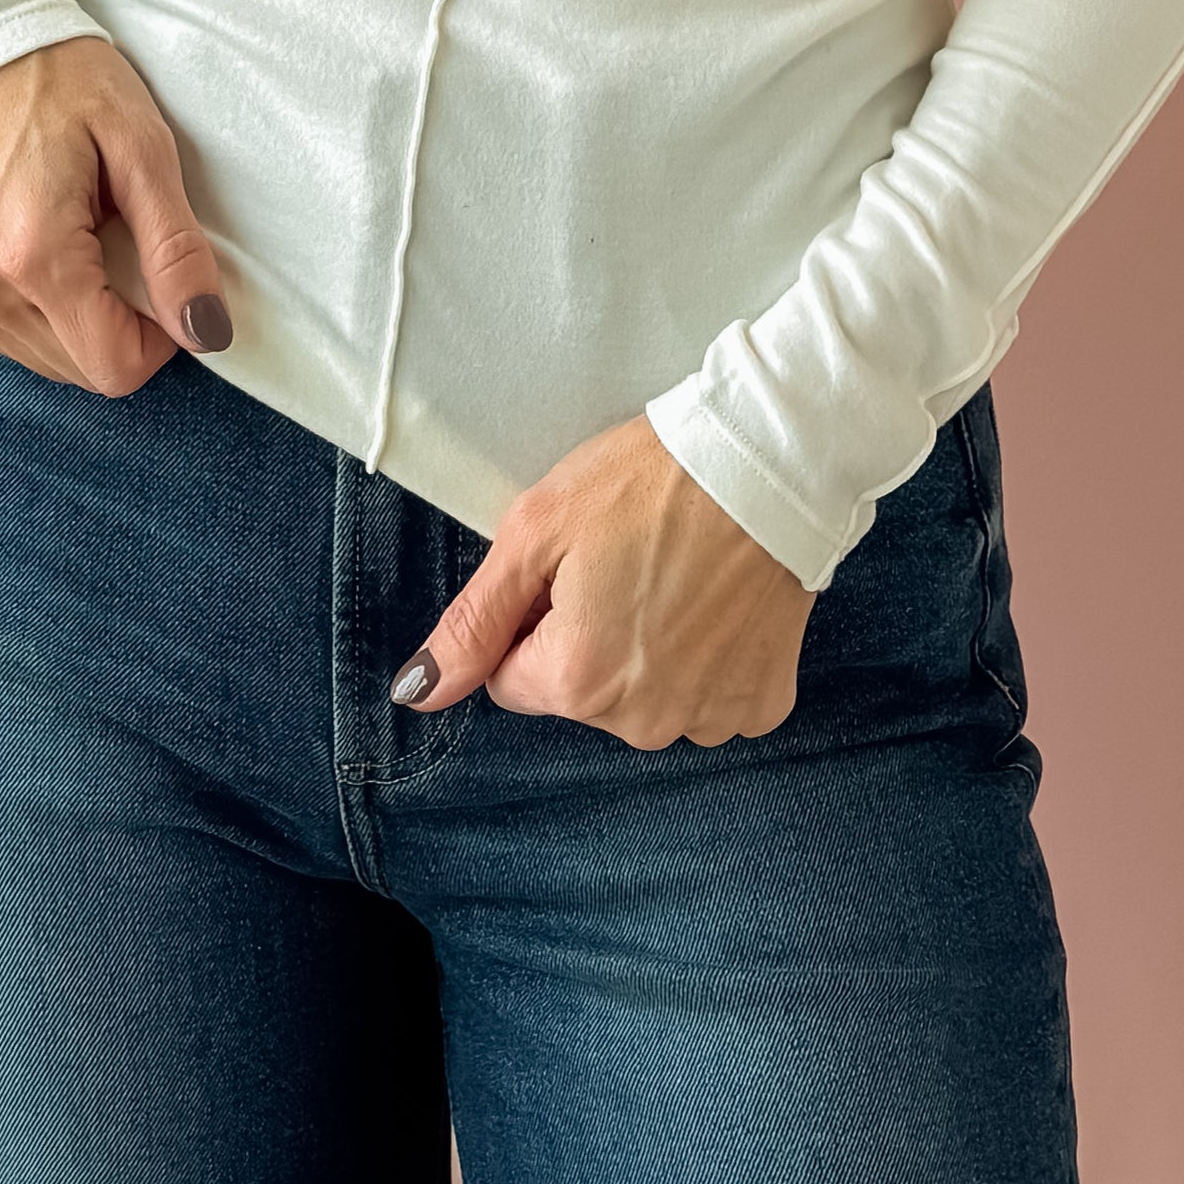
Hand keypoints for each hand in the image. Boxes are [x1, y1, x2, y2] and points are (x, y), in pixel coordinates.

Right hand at [0, 36, 233, 395]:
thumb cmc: (59, 79)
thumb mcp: (141, 146)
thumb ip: (174, 248)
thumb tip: (206, 330)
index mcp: (33, 256)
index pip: (114, 366)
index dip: (158, 337)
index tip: (160, 275)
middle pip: (79, 368)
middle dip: (116, 320)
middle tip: (116, 238)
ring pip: (41, 357)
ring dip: (74, 315)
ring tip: (72, 231)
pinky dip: (32, 305)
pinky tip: (32, 240)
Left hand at [390, 412, 816, 749]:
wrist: (765, 462)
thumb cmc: (649, 483)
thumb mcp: (536, 532)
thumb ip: (474, 621)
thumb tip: (418, 691)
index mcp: (578, 681)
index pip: (510, 677)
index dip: (532, 616)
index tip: (570, 567)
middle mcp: (642, 720)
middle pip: (579, 690)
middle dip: (588, 635)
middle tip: (626, 561)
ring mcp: (708, 717)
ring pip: (642, 696)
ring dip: (649, 650)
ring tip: (677, 574)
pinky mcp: (760, 704)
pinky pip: (707, 696)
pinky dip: (707, 658)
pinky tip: (717, 602)